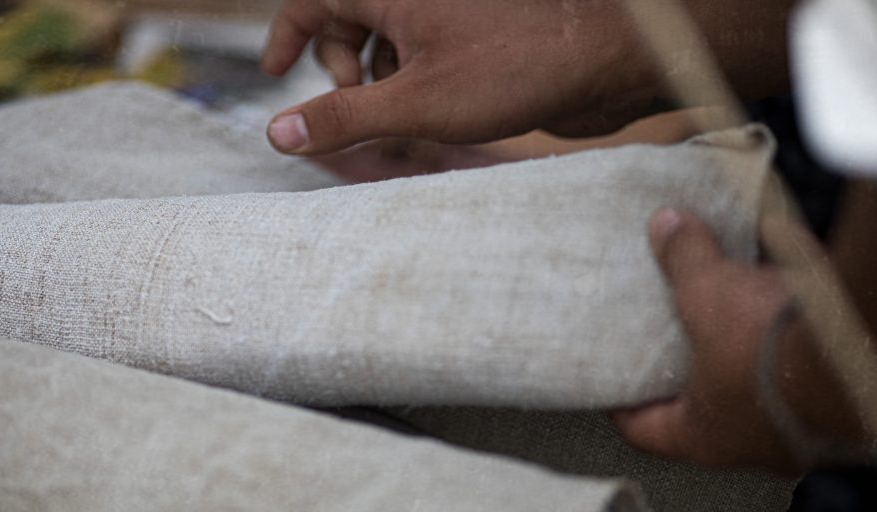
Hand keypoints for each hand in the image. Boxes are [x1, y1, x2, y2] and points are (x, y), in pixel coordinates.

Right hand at [260, 0, 657, 154]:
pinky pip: (422, 49)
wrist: (604, 59)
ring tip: (404, 116)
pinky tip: (434, 112)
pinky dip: (412, 79)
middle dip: (340, 66)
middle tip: (359, 106)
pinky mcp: (475, 31)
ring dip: (378, 79)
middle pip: (347, 17)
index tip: (273, 74)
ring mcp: (447, 9)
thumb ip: (341, 117)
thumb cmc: (515, 67)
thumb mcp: (413, 101)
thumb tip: (278, 134)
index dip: (287, 33)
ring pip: (387, 36)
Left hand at [611, 209, 828, 474]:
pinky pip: (801, 375)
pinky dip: (789, 346)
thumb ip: (684, 261)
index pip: (644, 432)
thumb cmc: (768, 345)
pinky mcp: (839, 403)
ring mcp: (800, 430)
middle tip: (670, 348)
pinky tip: (788, 308)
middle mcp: (752, 445)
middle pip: (704, 415)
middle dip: (688, 380)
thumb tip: (663, 225)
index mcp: (704, 437)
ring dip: (744, 363)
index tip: (610, 386)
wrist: (868, 351)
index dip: (623, 407)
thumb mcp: (710, 293)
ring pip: (757, 397)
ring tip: (730, 323)